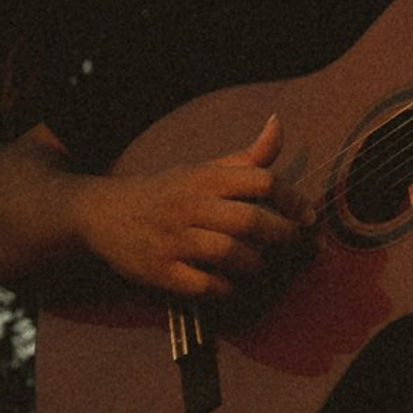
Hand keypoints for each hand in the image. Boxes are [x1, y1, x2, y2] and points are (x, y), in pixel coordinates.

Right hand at [78, 115, 315, 299]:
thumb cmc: (167, 190)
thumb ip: (246, 157)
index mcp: (205, 177)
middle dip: (282, 235)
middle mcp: (191, 206)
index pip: (260, 179)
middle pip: (249, 220)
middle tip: (297, 244)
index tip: (309, 216)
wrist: (103, 214)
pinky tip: (233, 284)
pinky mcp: (160, 273)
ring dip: (257, 264)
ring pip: (230, 254)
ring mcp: (174, 240)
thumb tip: (279, 124)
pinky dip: (226, 288)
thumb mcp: (203, 168)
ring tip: (264, 265)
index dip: (291, 198)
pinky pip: (204, 286)